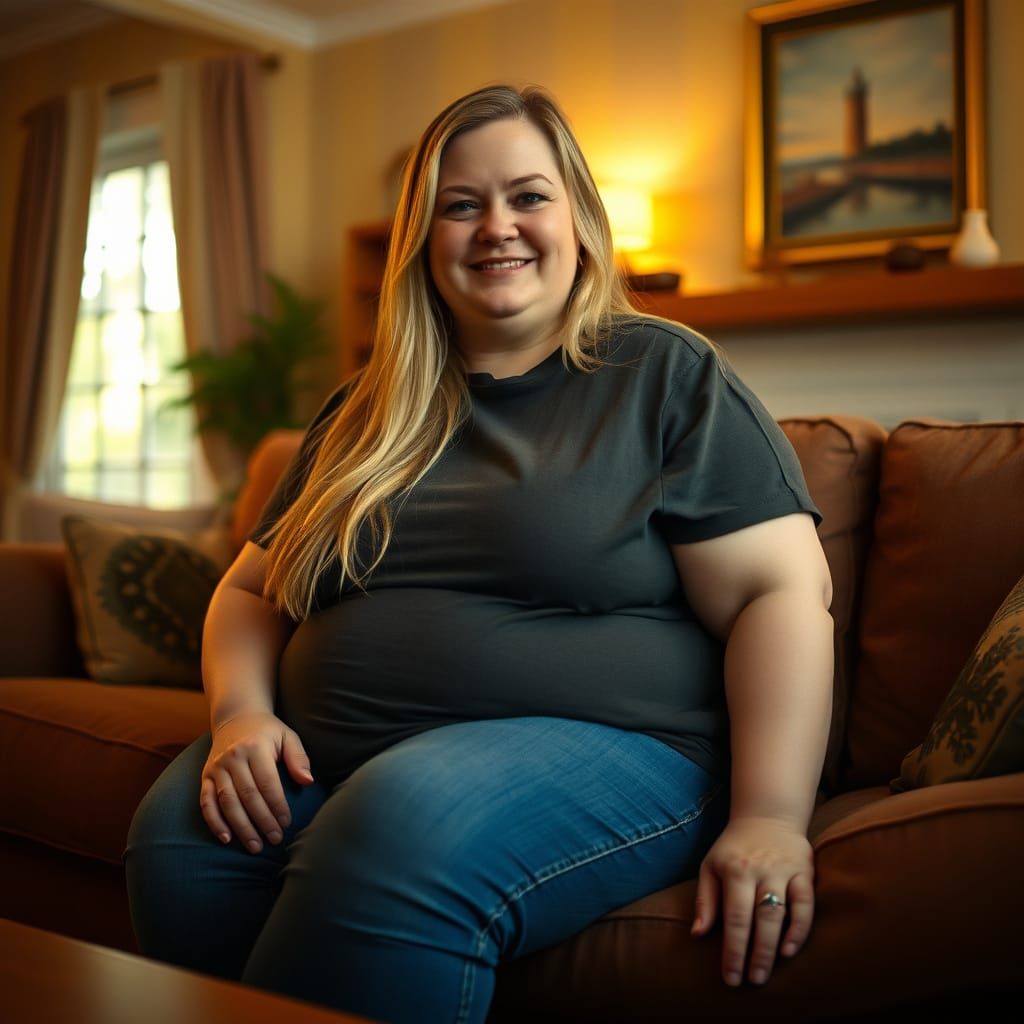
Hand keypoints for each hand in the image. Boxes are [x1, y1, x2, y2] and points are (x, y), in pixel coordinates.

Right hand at [200, 711, 313, 853]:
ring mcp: (216, 767)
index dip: (277, 805)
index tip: (287, 823)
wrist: (236, 717)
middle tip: (275, 840)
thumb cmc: (268, 731)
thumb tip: (308, 782)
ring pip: (227, 802)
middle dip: (262, 821)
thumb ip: (298, 758)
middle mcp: (233, 757)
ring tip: (255, 846)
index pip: (267, 782)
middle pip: (247, 795)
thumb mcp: (288, 737)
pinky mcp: (205, 776)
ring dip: (240, 827)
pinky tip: (226, 838)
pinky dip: (215, 822)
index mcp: (255, 747)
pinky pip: (206, 802)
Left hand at [691, 816, 814, 986]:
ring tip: (766, 972)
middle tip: (750, 981)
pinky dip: (800, 928)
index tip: (730, 977)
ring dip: (774, 946)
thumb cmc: (734, 847)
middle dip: (754, 954)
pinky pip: (807, 903)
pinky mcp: (805, 870)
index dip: (732, 950)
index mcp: (734, 869)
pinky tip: (790, 949)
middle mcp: (760, 869)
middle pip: (758, 918)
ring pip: (782, 913)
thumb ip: (705, 899)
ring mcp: (784, 870)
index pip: (733, 916)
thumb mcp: (710, 865)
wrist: (767, 815)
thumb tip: (697, 934)